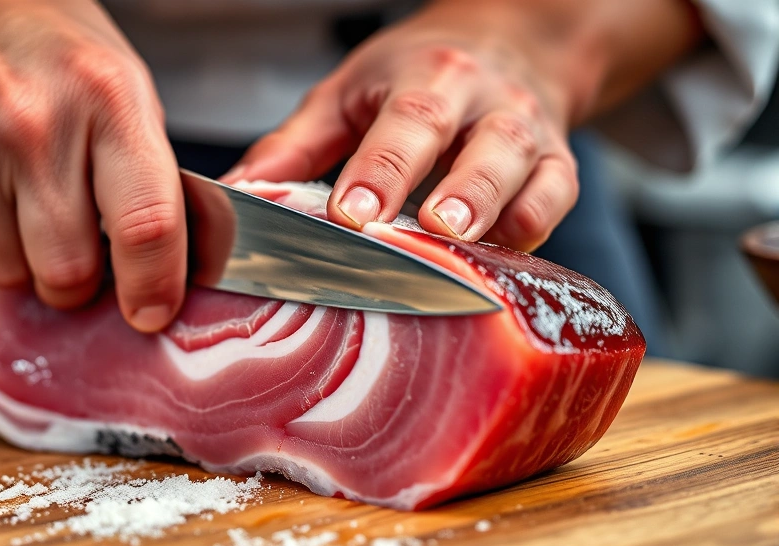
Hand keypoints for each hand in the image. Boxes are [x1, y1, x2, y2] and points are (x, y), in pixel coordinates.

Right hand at [0, 0, 184, 331]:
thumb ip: (142, 175)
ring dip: (15, 255)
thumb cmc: (39, 45)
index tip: (151, 312)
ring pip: (5, 274)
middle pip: (68, 273)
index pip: (146, 225)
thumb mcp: (118, 85)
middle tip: (69, 243)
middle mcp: (30, 126)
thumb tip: (162, 269)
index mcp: (104, 100)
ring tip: (9, 191)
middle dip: (74, 279)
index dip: (154, 286)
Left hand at [228, 2, 589, 251]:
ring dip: (499, 210)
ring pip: (528, 171)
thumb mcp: (347, 95)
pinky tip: (504, 256)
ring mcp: (529, 134)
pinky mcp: (557, 166)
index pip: (405, 122)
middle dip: (458, 190)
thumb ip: (295, 146)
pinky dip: (536, 226)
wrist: (508, 44)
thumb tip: (233, 197)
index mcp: (426, 78)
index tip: (353, 214)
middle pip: (479, 144)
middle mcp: (485, 102)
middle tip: (430, 228)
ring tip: (464, 243)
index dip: (381, 170)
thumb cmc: (412, 77)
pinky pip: (557, 197)